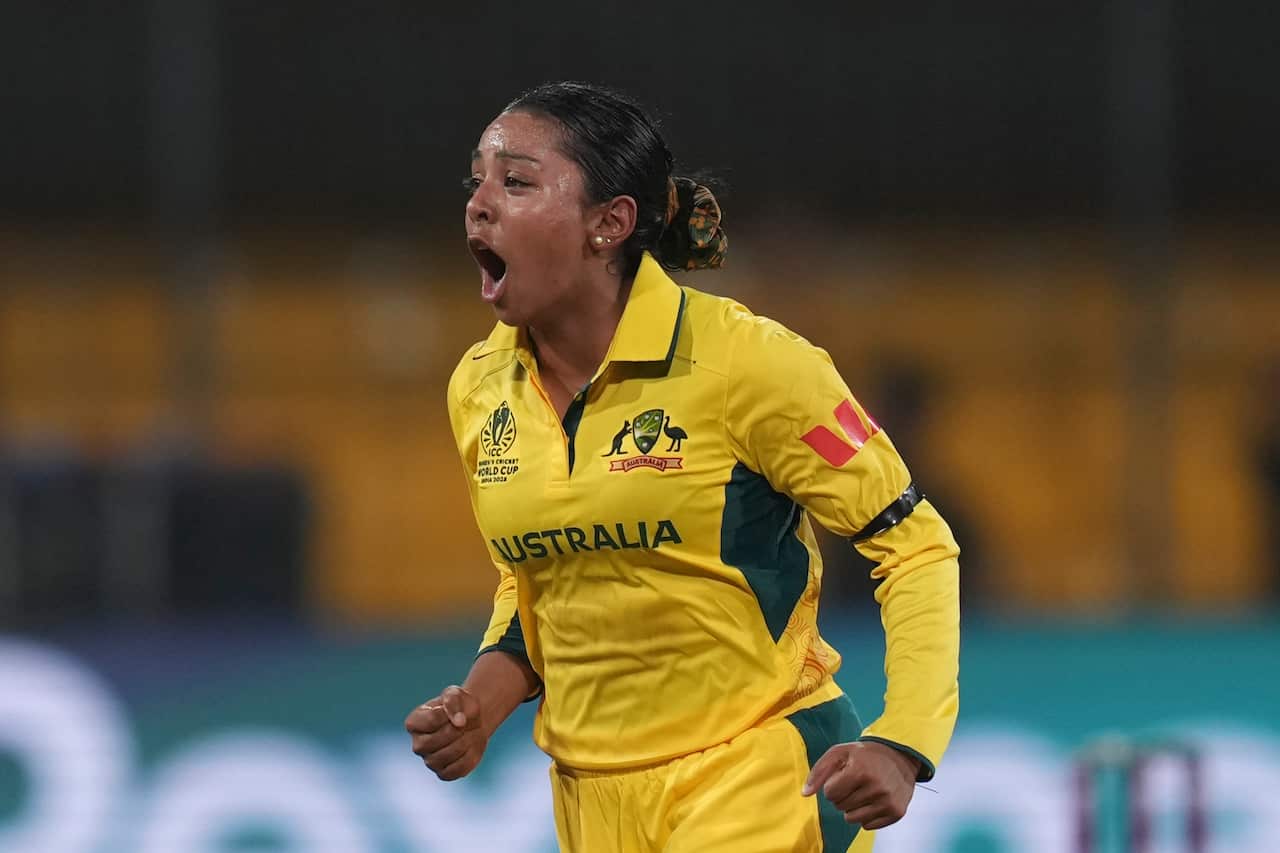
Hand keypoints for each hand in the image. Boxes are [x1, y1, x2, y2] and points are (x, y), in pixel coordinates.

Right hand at [404, 685, 487, 780]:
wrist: (473, 721)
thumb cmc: (459, 706)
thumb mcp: (455, 693)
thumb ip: (453, 701)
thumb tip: (459, 722)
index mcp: (414, 723)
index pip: (430, 721)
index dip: (450, 714)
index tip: (459, 710)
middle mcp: (418, 744)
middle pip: (432, 742)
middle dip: (455, 731)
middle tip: (467, 723)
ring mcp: (430, 761)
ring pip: (444, 758)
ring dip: (465, 743)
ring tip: (472, 732)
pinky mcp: (444, 773)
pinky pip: (456, 771)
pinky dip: (469, 758)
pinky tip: (472, 746)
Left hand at [801, 741, 919, 829]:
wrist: (900, 756)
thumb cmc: (866, 755)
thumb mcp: (839, 753)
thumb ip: (819, 772)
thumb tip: (805, 793)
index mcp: (860, 771)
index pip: (830, 793)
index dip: (833, 785)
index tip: (843, 777)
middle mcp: (876, 788)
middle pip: (840, 806)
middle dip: (842, 795)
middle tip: (855, 783)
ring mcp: (887, 802)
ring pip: (852, 819)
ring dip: (852, 807)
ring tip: (863, 792)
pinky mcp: (896, 812)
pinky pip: (867, 826)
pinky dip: (866, 815)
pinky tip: (874, 800)